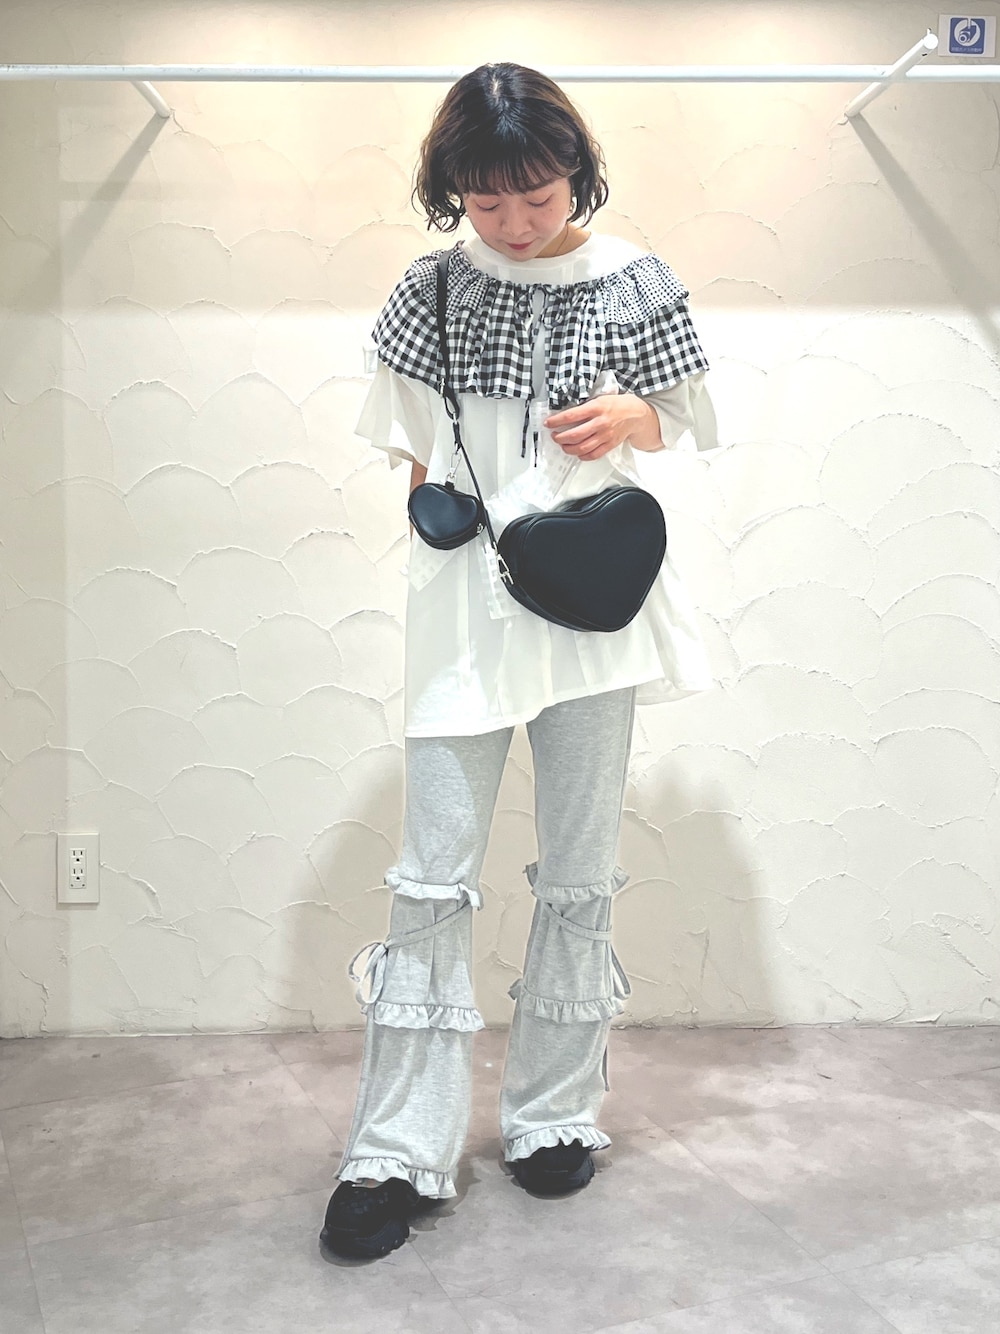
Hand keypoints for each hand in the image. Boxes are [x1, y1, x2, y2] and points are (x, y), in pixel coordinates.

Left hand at [544, 393, 660, 459]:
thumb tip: (566, 414)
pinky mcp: (609, 445)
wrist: (636, 414)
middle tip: (555, 436)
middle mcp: (600, 423)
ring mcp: (605, 435)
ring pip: (581, 447)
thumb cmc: (617, 405)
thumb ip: (584, 407)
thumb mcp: (600, 398)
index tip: (548, 423)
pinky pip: (593, 455)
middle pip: (574, 435)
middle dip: (559, 437)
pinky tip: (577, 452)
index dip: (556, 421)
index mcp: (596, 408)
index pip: (571, 416)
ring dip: (568, 448)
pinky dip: (582, 456)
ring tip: (563, 445)